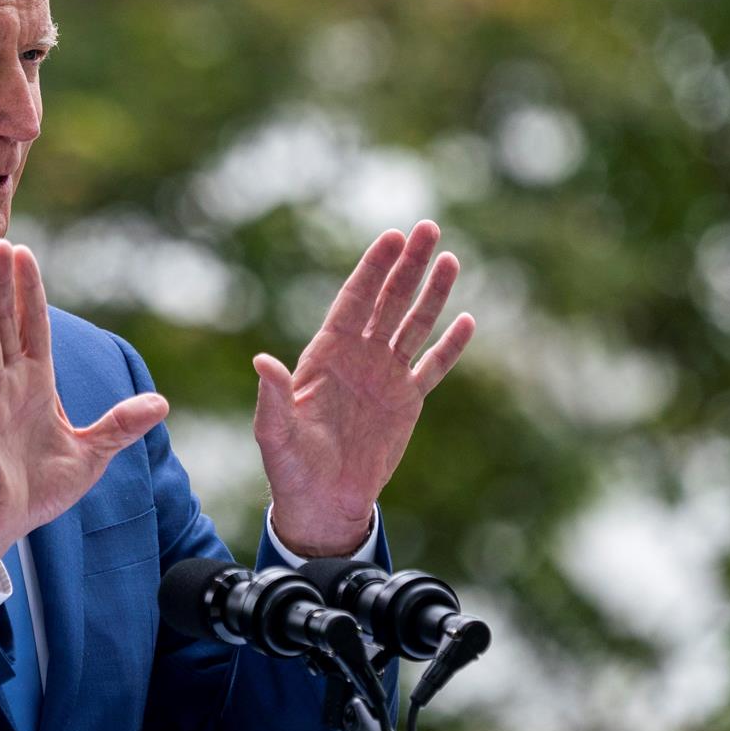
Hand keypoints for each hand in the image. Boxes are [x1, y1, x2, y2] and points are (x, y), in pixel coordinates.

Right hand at [0, 240, 168, 571]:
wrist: (5, 526)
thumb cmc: (38, 488)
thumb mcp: (91, 453)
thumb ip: (121, 425)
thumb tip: (160, 404)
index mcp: (37, 385)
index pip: (33, 327)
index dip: (30, 291)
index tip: (24, 254)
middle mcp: (9, 386)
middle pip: (6, 324)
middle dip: (5, 285)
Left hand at [253, 220, 474, 556]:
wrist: (322, 502)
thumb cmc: (291, 467)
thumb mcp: (276, 433)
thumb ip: (273, 396)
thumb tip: (261, 361)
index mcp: (327, 353)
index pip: (354, 300)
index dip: (372, 269)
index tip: (391, 237)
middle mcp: (360, 356)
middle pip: (389, 300)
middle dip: (408, 265)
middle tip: (428, 228)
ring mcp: (386, 376)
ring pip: (414, 325)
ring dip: (432, 293)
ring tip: (450, 259)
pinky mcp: (407, 401)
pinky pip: (433, 367)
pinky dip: (450, 347)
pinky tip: (467, 321)